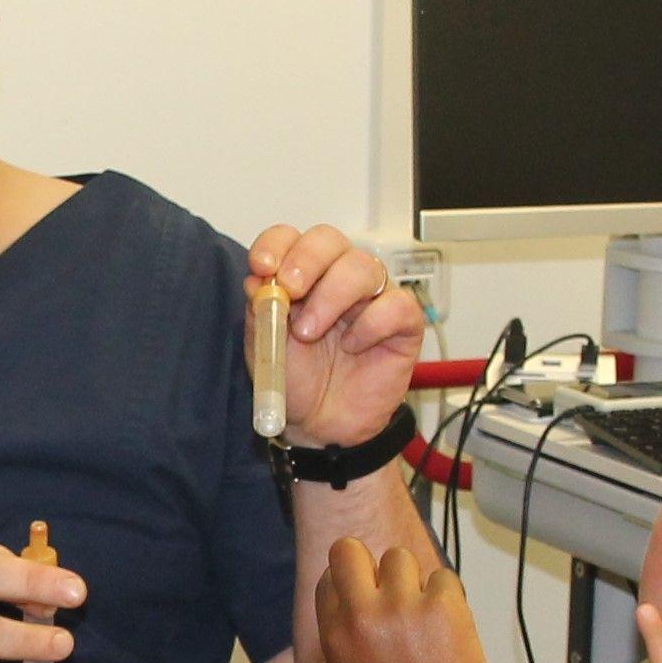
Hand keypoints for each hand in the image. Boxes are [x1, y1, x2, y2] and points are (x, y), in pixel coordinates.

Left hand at [244, 226, 423, 448]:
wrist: (320, 424)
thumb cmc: (297, 380)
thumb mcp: (265, 346)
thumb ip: (261, 310)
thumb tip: (258, 279)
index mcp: (300, 275)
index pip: (289, 238)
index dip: (276, 244)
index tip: (262, 266)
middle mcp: (336, 277)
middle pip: (328, 240)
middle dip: (307, 259)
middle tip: (291, 290)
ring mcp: (372, 297)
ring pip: (363, 267)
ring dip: (332, 296)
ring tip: (310, 332)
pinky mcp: (403, 322)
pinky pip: (396, 305)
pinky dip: (371, 324)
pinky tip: (353, 346)